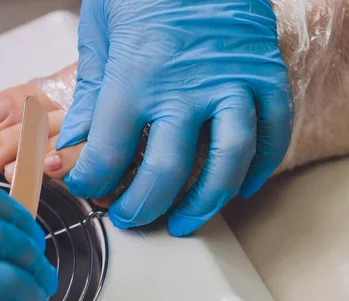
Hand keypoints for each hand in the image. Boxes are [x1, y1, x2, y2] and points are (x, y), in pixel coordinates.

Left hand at [58, 0, 293, 235]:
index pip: (106, 154)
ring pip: (226, 164)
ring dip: (203, 204)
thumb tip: (77, 138)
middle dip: (141, 206)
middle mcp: (185, 87)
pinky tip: (237, 189)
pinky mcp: (267, 77)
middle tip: (129, 217)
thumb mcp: (101, 30)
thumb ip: (89, 90)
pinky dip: (257, 170)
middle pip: (164, 172)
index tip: (87, 189)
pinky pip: (272, 136)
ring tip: (184, 223)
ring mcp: (233, 84)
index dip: (91, 183)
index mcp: (135, 75)